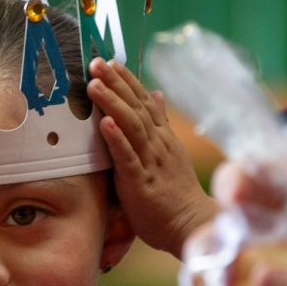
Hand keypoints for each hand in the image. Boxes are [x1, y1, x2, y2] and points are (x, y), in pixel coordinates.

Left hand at [87, 57, 216, 257]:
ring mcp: (150, 161)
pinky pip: (128, 157)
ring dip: (112, 103)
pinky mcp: (142, 182)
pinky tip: (105, 123)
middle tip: (96, 62)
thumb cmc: (176, 193)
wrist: (191, 224)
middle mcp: (157, 144)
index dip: (126, 80)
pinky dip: (117, 138)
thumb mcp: (169, 152)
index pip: (143, 101)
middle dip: (116, 83)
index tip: (110, 61)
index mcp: (162, 137)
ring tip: (95, 84)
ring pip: (130, 126)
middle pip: (135, 107)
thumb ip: (160, 123)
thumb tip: (156, 94)